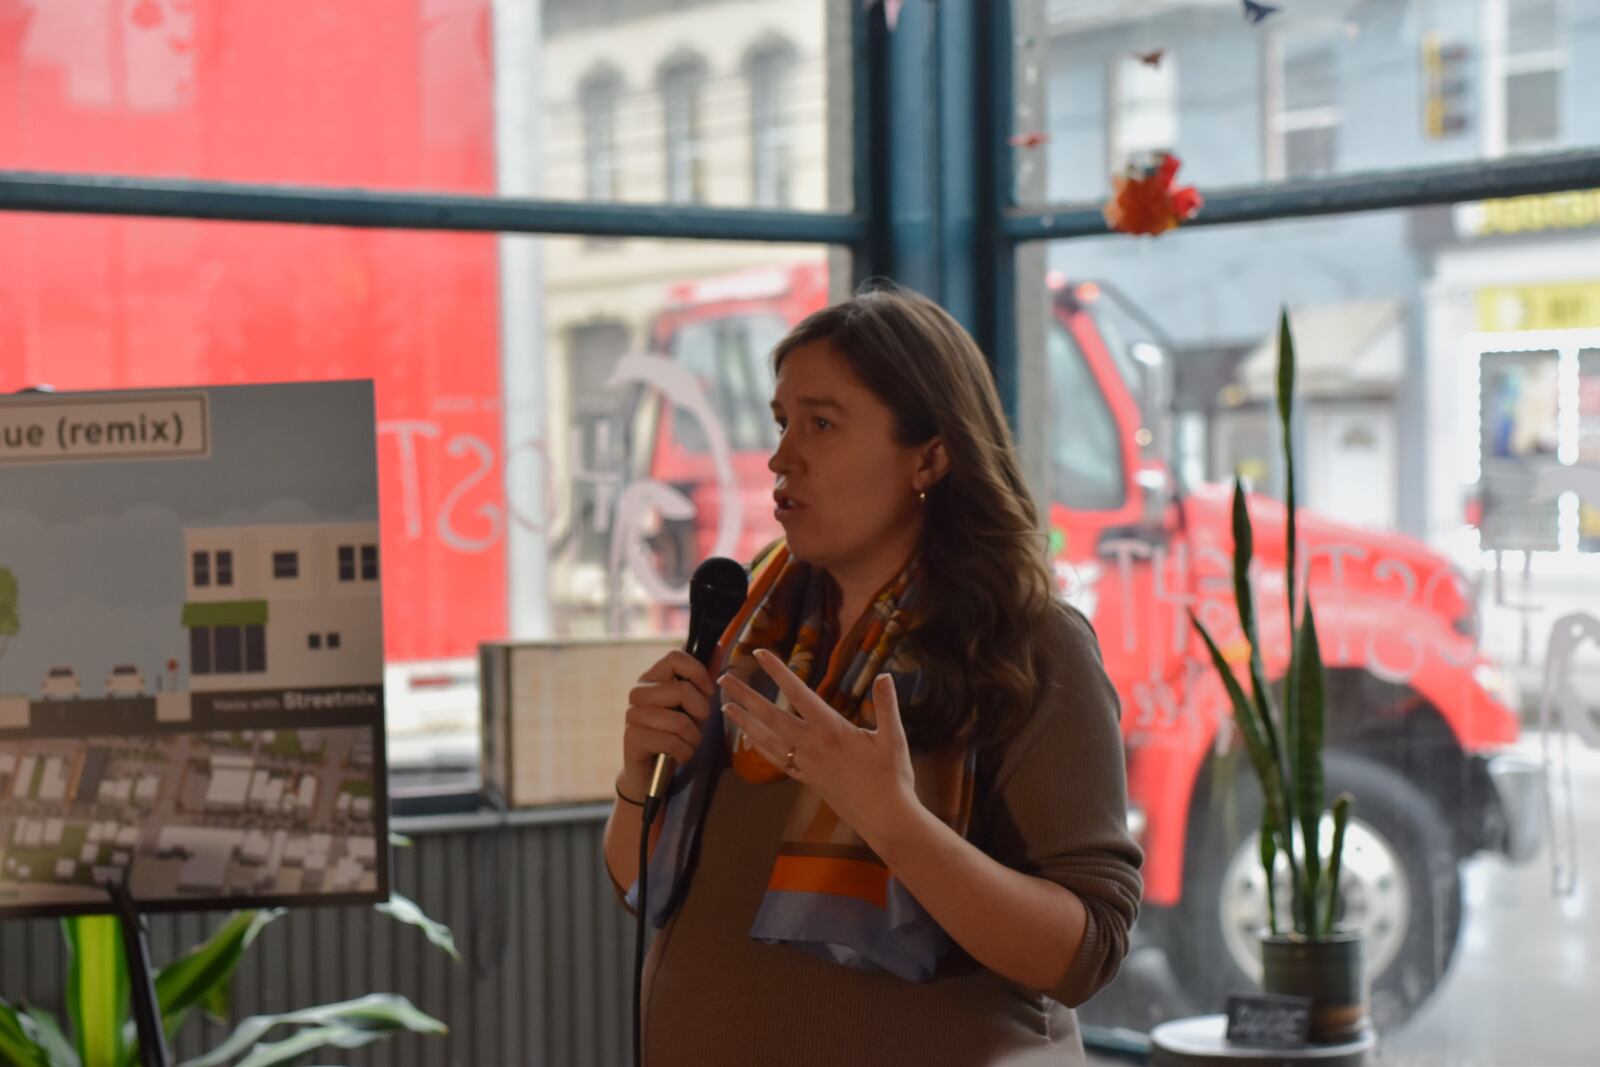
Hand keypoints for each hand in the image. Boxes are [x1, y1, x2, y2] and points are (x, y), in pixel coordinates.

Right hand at [617, 649, 714, 799]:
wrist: (651, 772)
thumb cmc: (674, 733)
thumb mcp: (693, 705)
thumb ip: (703, 678)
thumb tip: (718, 647)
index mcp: (652, 678)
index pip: (675, 657)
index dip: (698, 671)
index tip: (709, 690)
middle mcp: (638, 692)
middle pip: (682, 690)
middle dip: (701, 712)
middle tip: (697, 726)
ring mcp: (632, 714)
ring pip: (679, 721)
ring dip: (693, 738)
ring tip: (688, 743)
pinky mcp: (632, 737)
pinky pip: (671, 742)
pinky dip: (684, 753)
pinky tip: (678, 756)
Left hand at [720, 648, 917, 844]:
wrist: (884, 818)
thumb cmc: (892, 777)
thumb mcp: (894, 738)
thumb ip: (886, 705)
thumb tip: (885, 676)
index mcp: (832, 729)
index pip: (799, 693)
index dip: (778, 672)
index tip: (760, 654)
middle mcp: (812, 744)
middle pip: (771, 716)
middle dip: (746, 696)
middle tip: (723, 679)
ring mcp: (806, 764)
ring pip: (767, 739)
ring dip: (745, 722)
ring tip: (725, 707)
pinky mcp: (807, 779)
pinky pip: (776, 760)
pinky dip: (760, 747)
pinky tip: (749, 739)